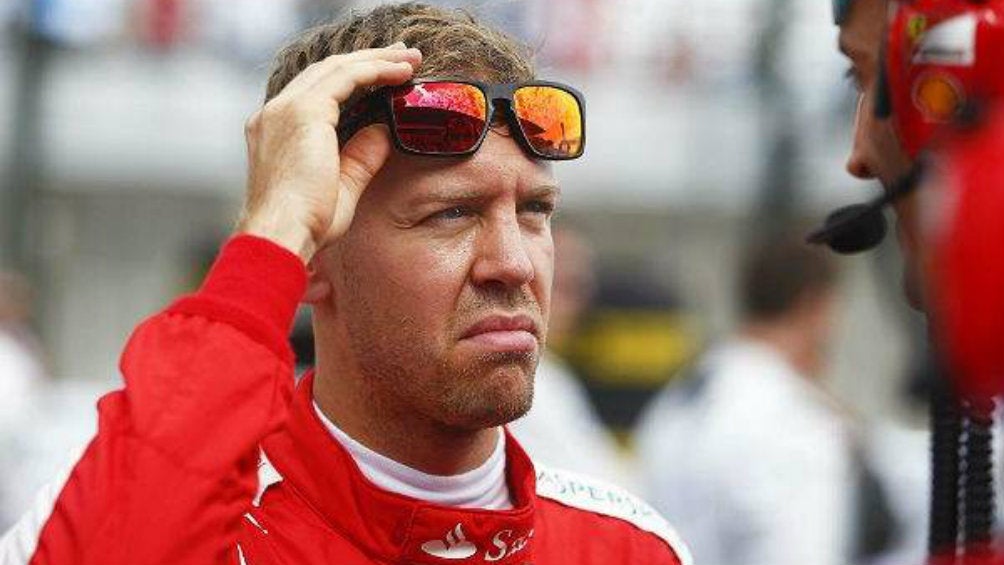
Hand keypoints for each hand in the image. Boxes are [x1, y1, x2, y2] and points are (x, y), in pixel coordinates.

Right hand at [237, 43, 421, 261]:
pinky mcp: (303, 111)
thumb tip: (383, 132)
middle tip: (403, 56)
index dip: (353, 78)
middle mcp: (275, 114)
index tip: (384, 75)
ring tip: (410, 58)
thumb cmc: (305, 225)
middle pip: (327, 71)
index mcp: (276, 132)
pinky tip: (400, 72)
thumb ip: (361, 157)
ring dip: (377, 59)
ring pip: (338, 67)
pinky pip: (346, 77)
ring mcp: (285, 109)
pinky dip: (375, 70)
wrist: (281, 235)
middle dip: (369, 60)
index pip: (317, 91)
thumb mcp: (341, 187)